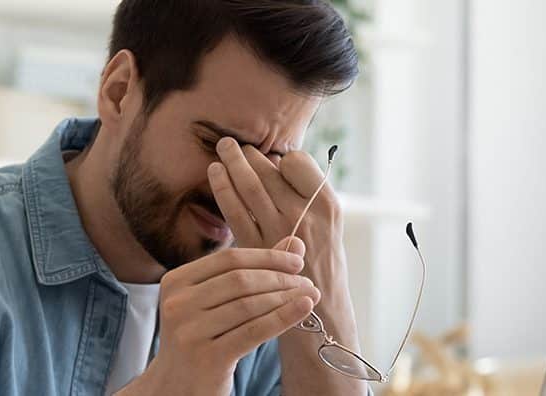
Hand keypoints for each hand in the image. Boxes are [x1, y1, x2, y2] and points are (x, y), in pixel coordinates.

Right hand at [117, 237, 319, 395]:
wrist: (177, 387)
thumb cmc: (201, 339)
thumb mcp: (216, 302)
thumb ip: (251, 271)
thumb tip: (295, 243)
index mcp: (175, 282)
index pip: (229, 259)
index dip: (267, 257)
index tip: (296, 262)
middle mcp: (177, 304)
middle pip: (240, 280)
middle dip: (280, 278)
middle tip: (307, 281)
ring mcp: (189, 332)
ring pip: (249, 304)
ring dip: (286, 297)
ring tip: (310, 295)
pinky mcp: (207, 358)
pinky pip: (254, 331)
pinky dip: (283, 317)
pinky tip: (303, 309)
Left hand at [208, 137, 346, 295]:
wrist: (319, 309)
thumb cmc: (323, 263)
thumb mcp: (330, 225)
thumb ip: (307, 196)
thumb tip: (277, 162)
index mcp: (327, 204)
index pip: (297, 162)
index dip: (282, 158)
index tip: (273, 160)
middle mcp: (304, 215)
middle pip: (269, 171)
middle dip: (248, 154)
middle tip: (233, 144)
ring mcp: (279, 231)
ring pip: (249, 185)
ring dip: (232, 162)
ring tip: (222, 148)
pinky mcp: (255, 247)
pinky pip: (234, 210)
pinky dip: (222, 187)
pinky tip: (214, 174)